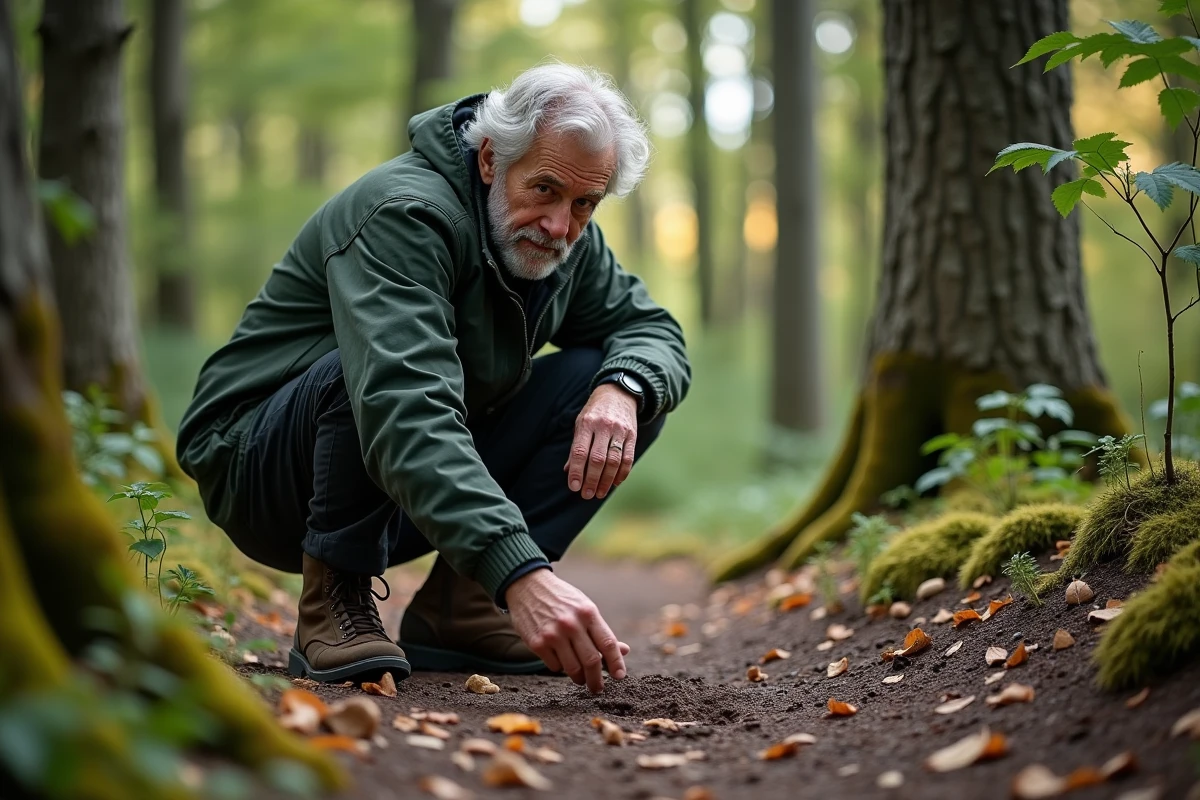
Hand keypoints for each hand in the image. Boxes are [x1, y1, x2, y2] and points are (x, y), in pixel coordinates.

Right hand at [505, 569, 629, 693]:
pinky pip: (554, 666)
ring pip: (573, 669)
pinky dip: (560, 667)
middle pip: (591, 661)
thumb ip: (601, 631)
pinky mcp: (537, 643)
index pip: (608, 644)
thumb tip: (624, 651)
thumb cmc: (562, 600)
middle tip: (597, 688)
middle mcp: (571, 624)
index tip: (620, 676)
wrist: (528, 586)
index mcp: (587, 613)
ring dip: (579, 678)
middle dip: (596, 680)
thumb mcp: (584, 608)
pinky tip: (559, 659)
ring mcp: (553, 634)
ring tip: (580, 678)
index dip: (616, 663)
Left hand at [564, 384, 637, 499]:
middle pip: (597, 459)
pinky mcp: (632, 435)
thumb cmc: (594, 412)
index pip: (579, 451)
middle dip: (591, 480)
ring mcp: (620, 431)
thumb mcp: (580, 424)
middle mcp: (603, 426)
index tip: (574, 487)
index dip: (576, 471)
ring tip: (599, 493)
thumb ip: (575, 447)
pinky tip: (614, 483)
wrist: (618, 393)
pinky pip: (628, 458)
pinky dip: (622, 473)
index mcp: (586, 423)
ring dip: (606, 480)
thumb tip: (568, 471)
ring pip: (614, 461)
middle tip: (586, 495)